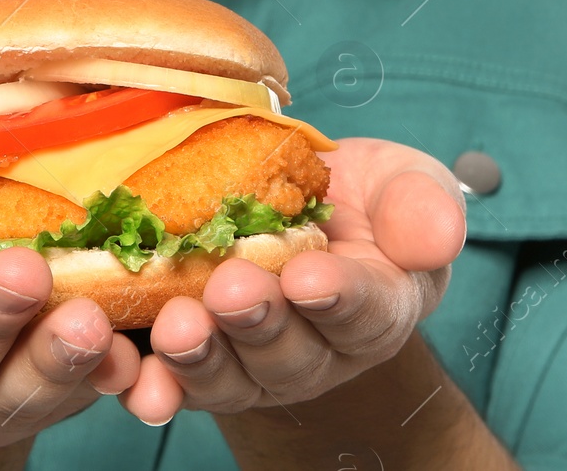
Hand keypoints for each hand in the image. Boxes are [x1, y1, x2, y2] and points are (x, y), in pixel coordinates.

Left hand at [120, 137, 465, 423]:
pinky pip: (168, 384)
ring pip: (227, 376)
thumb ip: (422, 207)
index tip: (309, 276)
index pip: (364, 312)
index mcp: (375, 307)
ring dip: (198, 357)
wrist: (295, 207)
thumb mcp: (402, 182)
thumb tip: (438, 238)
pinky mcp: (193, 364)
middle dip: (258, 322)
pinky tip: (128, 373)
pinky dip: (145, 383)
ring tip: (176, 325)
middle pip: (288, 351)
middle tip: (231, 290)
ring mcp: (250, 364)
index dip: (337, 297)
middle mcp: (315, 351)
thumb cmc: (359, 198)